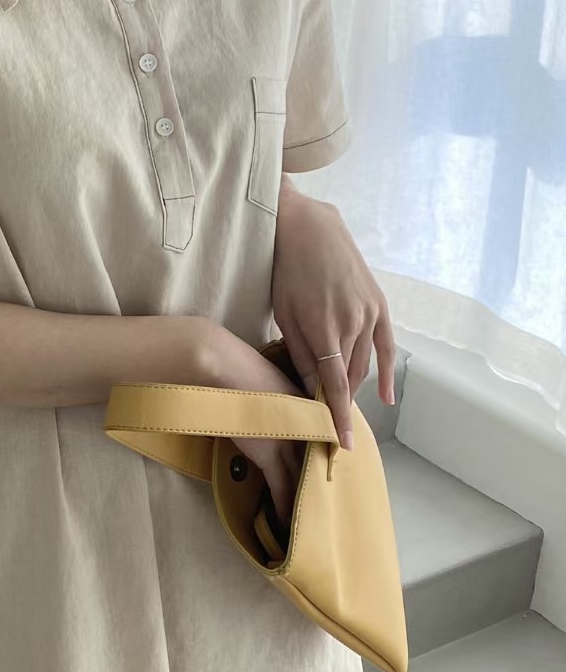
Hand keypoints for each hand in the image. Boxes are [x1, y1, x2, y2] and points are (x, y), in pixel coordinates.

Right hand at [202, 328, 308, 525]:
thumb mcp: (266, 378)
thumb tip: (268, 407)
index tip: (323, 474)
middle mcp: (308, 423)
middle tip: (324, 506)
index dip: (321, 458)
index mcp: (309, 402)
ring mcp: (291, 440)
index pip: (322, 437)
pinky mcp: (271, 456)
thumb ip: (274, 396)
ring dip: (303, 500)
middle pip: (317, 461)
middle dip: (320, 484)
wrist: (223, 367)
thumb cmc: (236, 366)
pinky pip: (282, 489)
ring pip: (302, 479)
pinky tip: (284, 523)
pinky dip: (282, 507)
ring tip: (307, 521)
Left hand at [271, 178, 396, 450]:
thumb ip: (302, 354)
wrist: (307, 226)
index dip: (337, 417)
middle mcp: (353, 324)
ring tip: (345, 410)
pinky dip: (387, 370)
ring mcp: (370, 313)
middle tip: (331, 429)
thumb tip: (312, 390)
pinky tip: (387, 394)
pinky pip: (387, 344)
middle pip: (350, 377)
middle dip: (341, 405)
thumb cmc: (285, 271)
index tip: (338, 445)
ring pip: (366, 363)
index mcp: (324, 330)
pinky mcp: (379, 302)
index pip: (333, 386)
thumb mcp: (284, 315)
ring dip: (356, 387)